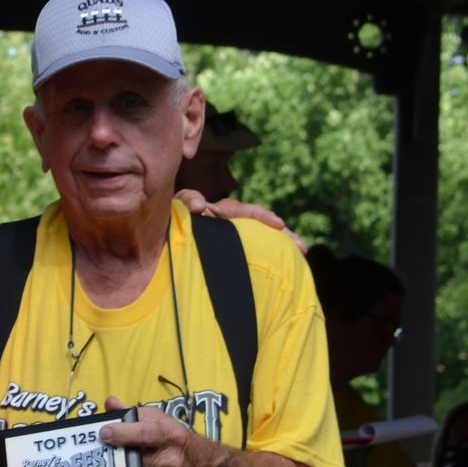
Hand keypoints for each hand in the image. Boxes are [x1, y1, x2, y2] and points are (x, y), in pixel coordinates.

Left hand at [101, 396, 216, 466]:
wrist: (196, 465)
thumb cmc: (175, 439)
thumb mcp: (159, 419)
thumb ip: (133, 412)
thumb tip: (111, 403)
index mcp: (172, 436)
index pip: (146, 433)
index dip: (123, 432)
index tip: (105, 432)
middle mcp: (169, 459)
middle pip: (135, 457)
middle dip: (115, 451)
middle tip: (100, 446)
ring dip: (116, 463)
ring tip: (108, 454)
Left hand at [175, 191, 305, 251]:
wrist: (166, 237)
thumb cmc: (172, 219)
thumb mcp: (179, 206)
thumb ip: (189, 200)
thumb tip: (201, 206)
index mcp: (222, 211)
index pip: (247, 212)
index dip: (263, 217)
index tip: (279, 225)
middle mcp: (233, 223)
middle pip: (263, 227)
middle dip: (283, 234)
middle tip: (301, 247)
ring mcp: (234, 237)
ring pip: (262, 239)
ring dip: (281, 245)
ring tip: (301, 252)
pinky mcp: (234, 252)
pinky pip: (256, 253)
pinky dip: (270, 256)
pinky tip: (286, 266)